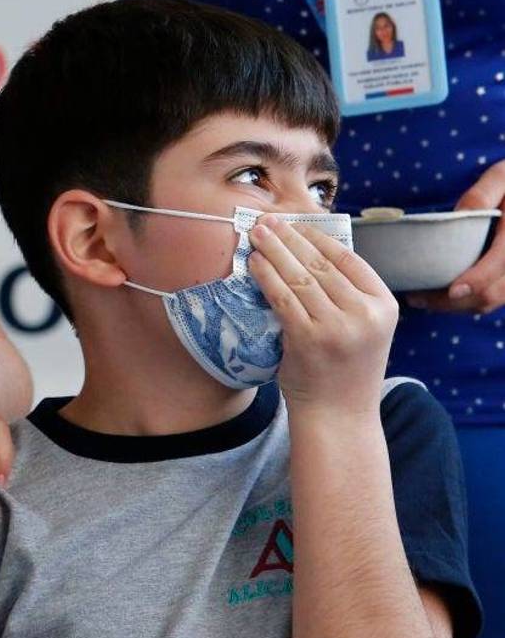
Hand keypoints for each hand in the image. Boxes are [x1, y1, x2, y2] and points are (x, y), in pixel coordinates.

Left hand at [248, 216, 397, 413]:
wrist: (338, 416)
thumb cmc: (345, 369)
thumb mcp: (363, 327)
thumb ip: (348, 295)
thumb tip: (309, 252)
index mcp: (383, 304)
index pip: (349, 259)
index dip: (318, 237)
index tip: (296, 224)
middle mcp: (364, 313)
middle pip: (320, 264)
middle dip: (290, 238)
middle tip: (268, 221)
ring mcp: (337, 326)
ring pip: (299, 277)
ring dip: (274, 252)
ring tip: (256, 235)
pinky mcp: (307, 339)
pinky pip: (282, 298)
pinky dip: (266, 276)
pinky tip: (254, 264)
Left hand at [405, 159, 504, 312]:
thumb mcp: (502, 177)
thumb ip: (484, 194)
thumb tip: (461, 212)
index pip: (497, 267)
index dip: (475, 282)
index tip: (450, 291)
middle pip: (491, 294)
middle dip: (453, 302)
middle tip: (416, 298)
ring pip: (491, 301)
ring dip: (458, 306)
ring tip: (423, 299)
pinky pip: (493, 297)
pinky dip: (468, 301)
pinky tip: (443, 293)